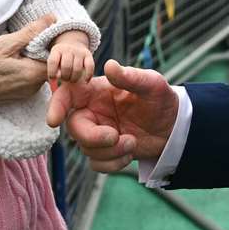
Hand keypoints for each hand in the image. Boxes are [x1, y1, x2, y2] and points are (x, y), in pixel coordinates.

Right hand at [0, 16, 55, 105]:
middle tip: (22, 42)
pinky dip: (24, 68)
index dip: (51, 44)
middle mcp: (34, 87)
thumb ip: (32, 32)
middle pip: (48, 64)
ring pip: (38, 70)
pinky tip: (9, 62)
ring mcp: (26, 92)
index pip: (56, 57)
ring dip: (31, 59)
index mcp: (33, 74)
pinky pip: (29, 78)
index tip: (39, 35)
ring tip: (13, 52)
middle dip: (40, 51)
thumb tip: (52, 19)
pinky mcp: (19, 94)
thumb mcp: (6, 43)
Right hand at [46, 59, 178, 173]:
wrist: (174, 127)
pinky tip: (130, 154)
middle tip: (116, 136)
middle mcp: (92, 112)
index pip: (68, 95)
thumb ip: (130, 76)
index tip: (54, 120)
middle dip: (93, 137)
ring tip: (132, 142)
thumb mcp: (151, 84)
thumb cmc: (161, 99)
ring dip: (110, 151)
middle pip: (74, 128)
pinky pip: (96, 164)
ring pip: (86, 149)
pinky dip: (113, 164)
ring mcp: (97, 133)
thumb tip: (109, 65)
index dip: (57, 105)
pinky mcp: (105, 152)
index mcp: (96, 92)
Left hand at [47, 36, 94, 85]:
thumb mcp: (54, 61)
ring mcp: (79, 51)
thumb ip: (53, 70)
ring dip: (74, 78)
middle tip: (65, 79)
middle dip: (65, 77)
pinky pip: (90, 67)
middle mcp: (68, 49)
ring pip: (77, 69)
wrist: (73, 44)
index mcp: (57, 50)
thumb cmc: (61, 58)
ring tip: (72, 80)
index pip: (53, 62)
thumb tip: (58, 77)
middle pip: (66, 66)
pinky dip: (88, 75)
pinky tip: (85, 81)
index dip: (52, 72)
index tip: (53, 78)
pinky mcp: (88, 55)